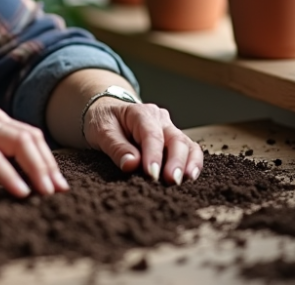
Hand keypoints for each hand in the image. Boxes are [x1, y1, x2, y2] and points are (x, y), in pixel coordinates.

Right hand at [0, 107, 69, 197]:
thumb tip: (14, 180)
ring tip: (47, 192)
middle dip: (49, 165)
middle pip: (30, 138)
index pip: (29, 136)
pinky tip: (21, 192)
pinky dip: (11, 176)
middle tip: (59, 189)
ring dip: (37, 170)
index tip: (56, 182)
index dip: (46, 159)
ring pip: (18, 145)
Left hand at [82, 100, 201, 184]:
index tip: (151, 174)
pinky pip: (189, 150)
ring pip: (187, 144)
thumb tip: (132, 164)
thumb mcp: (102, 132)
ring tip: (185, 181)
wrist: (105, 113)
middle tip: (171, 181)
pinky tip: (190, 178)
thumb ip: (116, 148)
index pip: (152, 134)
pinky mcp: (173, 141)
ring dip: (188, 163)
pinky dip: (192, 163)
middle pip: (175, 139)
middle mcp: (160, 119)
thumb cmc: (104, 121)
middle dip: (175, 161)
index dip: (154, 155)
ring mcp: (169, 129)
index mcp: (141, 113)